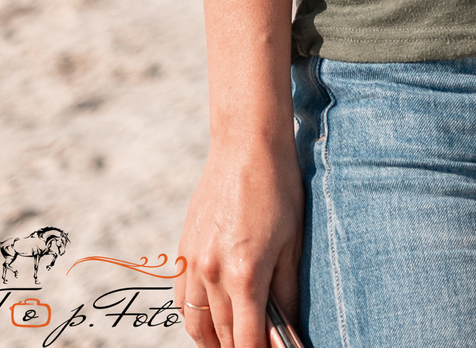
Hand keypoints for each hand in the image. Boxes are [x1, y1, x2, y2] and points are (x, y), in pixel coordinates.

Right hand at [176, 129, 301, 346]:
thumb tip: (287, 328)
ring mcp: (193, 264)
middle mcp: (212, 274)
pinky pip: (183, 301)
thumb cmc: (278, 191)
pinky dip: (196, 317)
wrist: (244, 148)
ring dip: (213, 341)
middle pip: (220, 334)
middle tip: (257, 347)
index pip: (245, 339)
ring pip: (196, 323)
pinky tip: (214, 319)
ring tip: (232, 343)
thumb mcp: (292, 242)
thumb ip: (286, 292)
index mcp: (245, 274)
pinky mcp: (183, 253)